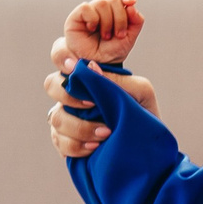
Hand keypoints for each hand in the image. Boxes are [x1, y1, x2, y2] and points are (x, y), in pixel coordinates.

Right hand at [45, 30, 159, 158]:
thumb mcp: (140, 92)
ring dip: (79, 127)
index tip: (76, 70)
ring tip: (105, 133)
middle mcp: (74, 94)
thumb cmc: (145, 113)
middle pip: (51, 85)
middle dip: (68, 96)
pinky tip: (95, 146)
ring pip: (55, 117)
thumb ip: (117, 79)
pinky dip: (76, 145)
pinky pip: (59, 141)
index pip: (63, 57)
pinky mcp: (68, 141)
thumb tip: (90, 67)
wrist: (151, 146)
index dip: (63, 59)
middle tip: (92, 105)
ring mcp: (68, 118)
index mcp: (89, 76)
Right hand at [63, 0, 144, 64]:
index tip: (131, 2)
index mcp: (114, 10)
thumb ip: (136, 20)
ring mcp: (89, 11)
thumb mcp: (130, 37)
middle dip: (120, 18)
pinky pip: (87, 7)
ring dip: (108, 22)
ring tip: (106, 36)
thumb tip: (131, 5)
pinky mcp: (76, 16)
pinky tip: (92, 29)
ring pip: (102, 3)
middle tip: (118, 34)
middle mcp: (101, 8)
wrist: (97, 64)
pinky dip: (94, 19)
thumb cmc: (112, 51)